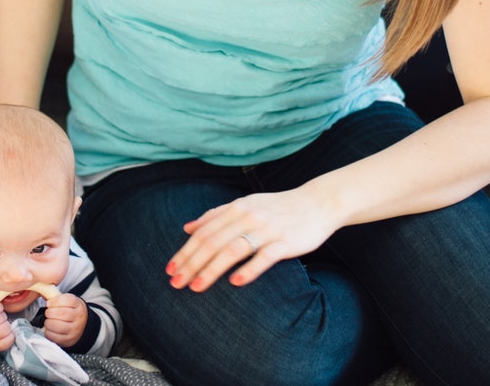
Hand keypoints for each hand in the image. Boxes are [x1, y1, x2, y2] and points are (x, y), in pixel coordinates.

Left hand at [43, 293, 87, 347]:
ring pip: (56, 325)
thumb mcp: (69, 302)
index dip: (54, 301)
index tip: (49, 303)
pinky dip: (48, 332)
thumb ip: (56, 297)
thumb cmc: (71, 312)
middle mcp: (78, 317)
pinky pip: (53, 336)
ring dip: (48, 322)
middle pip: (61, 313)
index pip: (66, 300)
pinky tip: (50, 329)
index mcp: (78, 305)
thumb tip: (42, 293)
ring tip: (49, 321)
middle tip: (48, 312)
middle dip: (50, 312)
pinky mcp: (67, 340)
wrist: (82, 327)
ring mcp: (74, 330)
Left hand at [165, 186, 341, 289]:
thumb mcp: (245, 204)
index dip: (185, 251)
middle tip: (175, 283)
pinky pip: (264, 257)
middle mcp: (248, 216)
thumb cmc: (278, 207)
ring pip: (233, 250)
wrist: (318, 202)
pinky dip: (249, 269)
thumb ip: (215, 215)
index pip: (203, 232)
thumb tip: (187, 227)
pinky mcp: (286, 241)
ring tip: (196, 287)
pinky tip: (235, 283)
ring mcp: (267, 229)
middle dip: (191, 263)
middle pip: (213, 242)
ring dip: (212, 269)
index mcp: (236, 208)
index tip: (170, 269)